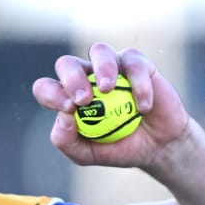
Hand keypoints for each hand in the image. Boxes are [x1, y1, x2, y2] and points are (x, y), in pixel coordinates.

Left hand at [32, 43, 195, 170]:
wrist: (157, 147)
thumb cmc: (118, 148)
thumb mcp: (87, 154)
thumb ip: (68, 142)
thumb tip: (63, 117)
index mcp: (68, 98)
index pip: (46, 88)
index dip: (50, 94)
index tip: (68, 109)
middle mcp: (86, 78)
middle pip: (66, 64)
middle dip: (71, 78)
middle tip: (84, 99)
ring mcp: (112, 67)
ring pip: (99, 51)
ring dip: (101, 67)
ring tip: (107, 89)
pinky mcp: (138, 64)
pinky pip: (134, 62)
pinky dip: (138, 84)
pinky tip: (143, 107)